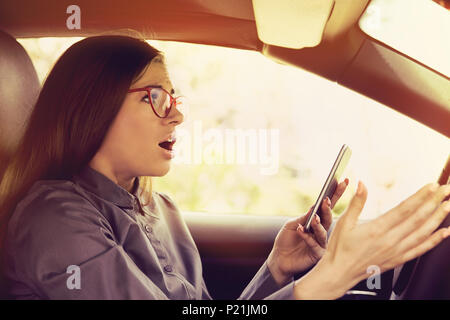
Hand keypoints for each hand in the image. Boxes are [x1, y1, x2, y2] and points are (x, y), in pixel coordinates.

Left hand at [267, 179, 348, 285]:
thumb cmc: (286, 240)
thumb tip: (315, 207)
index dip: (336, 193)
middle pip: (329, 217)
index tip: (343, 181)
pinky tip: (300, 230)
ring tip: (313, 217)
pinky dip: (307, 236)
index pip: (328, 205)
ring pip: (323, 231)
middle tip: (327, 200)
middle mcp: (321, 230)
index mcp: (316, 220)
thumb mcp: (292, 224)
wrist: (279, 259)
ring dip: (318, 224)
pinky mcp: (318, 254)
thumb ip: (304, 217)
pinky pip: (314, 244)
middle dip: (328, 207)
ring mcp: (321, 242)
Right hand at [294, 181, 449, 299]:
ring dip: (438, 218)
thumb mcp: (344, 222)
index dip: (420, 196)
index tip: (431, 186)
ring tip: (448, 206)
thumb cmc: (340, 249)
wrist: (339, 273)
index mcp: (377, 229)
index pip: (404, 209)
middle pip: (418, 218)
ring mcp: (396, 251)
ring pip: (423, 233)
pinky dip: (434, 241)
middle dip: (434, 202)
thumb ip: (356, 202)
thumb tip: (361, 184)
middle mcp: (390, 241)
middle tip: (446, 189)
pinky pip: (420, 250)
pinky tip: (444, 233)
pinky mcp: (398, 260)